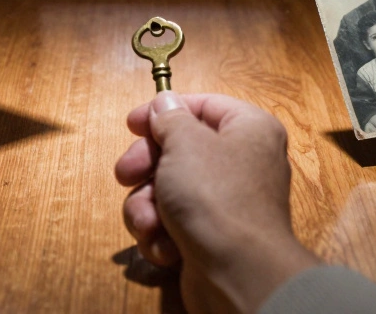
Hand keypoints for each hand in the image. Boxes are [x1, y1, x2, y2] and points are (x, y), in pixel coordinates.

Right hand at [115, 92, 318, 313]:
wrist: (238, 272)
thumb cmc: (215, 196)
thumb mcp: (185, 144)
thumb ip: (170, 118)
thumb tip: (165, 102)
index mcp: (249, 130)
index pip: (203, 106)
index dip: (163, 111)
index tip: (131, 123)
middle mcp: (242, 163)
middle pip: (180, 151)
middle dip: (146, 168)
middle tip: (126, 174)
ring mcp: (226, 203)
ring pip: (169, 191)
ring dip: (148, 207)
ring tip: (149, 222)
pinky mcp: (211, 236)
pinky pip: (174, 224)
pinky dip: (162, 234)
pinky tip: (164, 245)